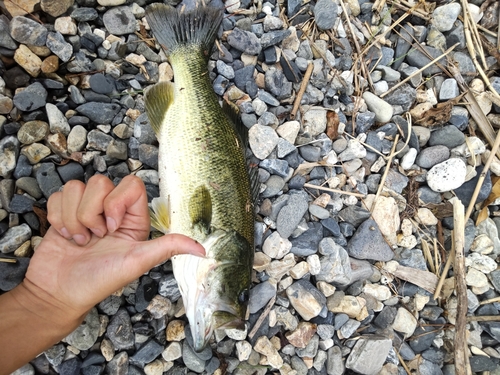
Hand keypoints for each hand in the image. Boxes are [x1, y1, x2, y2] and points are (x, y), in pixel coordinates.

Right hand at [22, 175, 203, 321]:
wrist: (59, 293)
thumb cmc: (99, 281)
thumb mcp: (137, 262)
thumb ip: (167, 248)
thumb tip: (202, 250)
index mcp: (134, 219)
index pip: (132, 184)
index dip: (117, 202)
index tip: (111, 227)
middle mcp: (111, 211)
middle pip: (101, 183)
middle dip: (91, 213)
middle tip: (95, 238)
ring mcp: (86, 210)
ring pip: (77, 187)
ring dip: (74, 218)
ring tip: (80, 240)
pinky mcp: (64, 212)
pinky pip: (59, 195)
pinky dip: (58, 218)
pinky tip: (65, 236)